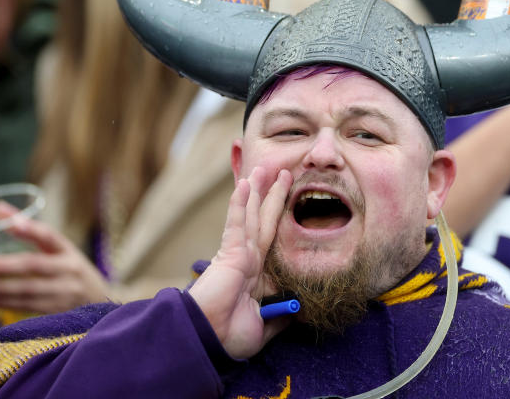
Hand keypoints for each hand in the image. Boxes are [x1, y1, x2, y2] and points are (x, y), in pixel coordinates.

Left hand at [0, 201, 110, 313]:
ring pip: (29, 289)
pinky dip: (7, 303)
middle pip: (36, 265)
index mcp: (68, 250)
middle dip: (7, 266)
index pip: (50, 236)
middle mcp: (70, 270)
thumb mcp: (56, 249)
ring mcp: (66, 292)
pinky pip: (28, 306)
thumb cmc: (68, 269)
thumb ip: (27, 229)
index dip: (31, 229)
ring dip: (1, 288)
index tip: (12, 223)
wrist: (99, 300)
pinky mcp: (58, 311)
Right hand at [187, 167, 292, 359]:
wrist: (210, 340)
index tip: (289, 203)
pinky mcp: (228, 253)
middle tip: (285, 173)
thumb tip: (299, 306)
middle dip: (275, 196)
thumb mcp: (264, 327)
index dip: (280, 219)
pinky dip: (240, 204)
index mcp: (258, 276)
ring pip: (253, 215)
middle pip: (266, 220)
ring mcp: (239, 254)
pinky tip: (244, 185)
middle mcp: (250, 260)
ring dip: (259, 191)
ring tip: (265, 168)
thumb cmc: (230, 337)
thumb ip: (281, 314)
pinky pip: (236, 223)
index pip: (273, 239)